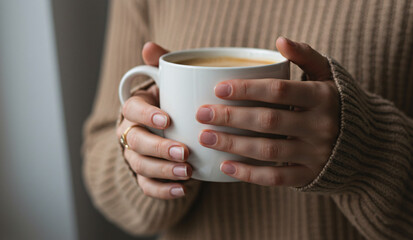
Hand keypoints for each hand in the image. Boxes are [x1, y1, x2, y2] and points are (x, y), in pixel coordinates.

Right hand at [117, 42, 191, 198]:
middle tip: (185, 152)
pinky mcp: (144, 175)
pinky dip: (163, 190)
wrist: (167, 127)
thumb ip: (161, 66)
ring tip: (188, 172)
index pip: (132, 110)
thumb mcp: (168, 82)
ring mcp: (135, 155)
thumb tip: (150, 47)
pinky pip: (147, 186)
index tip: (168, 120)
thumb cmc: (170, 101)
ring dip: (163, 170)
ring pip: (140, 166)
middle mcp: (130, 131)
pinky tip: (183, 190)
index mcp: (135, 108)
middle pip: (136, 141)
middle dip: (159, 148)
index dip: (147, 116)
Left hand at [196, 37, 338, 186]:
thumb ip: (306, 56)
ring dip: (233, 145)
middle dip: (231, 118)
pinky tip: (225, 166)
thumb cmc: (336, 102)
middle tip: (202, 114)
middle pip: (268, 122)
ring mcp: (316, 154)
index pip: (278, 92)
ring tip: (205, 138)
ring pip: (268, 151)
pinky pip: (276, 177)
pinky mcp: (310, 175)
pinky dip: (249, 174)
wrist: (365, 142)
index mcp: (323, 97)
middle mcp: (321, 126)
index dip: (246, 90)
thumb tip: (279, 41)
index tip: (218, 89)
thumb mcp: (328, 75)